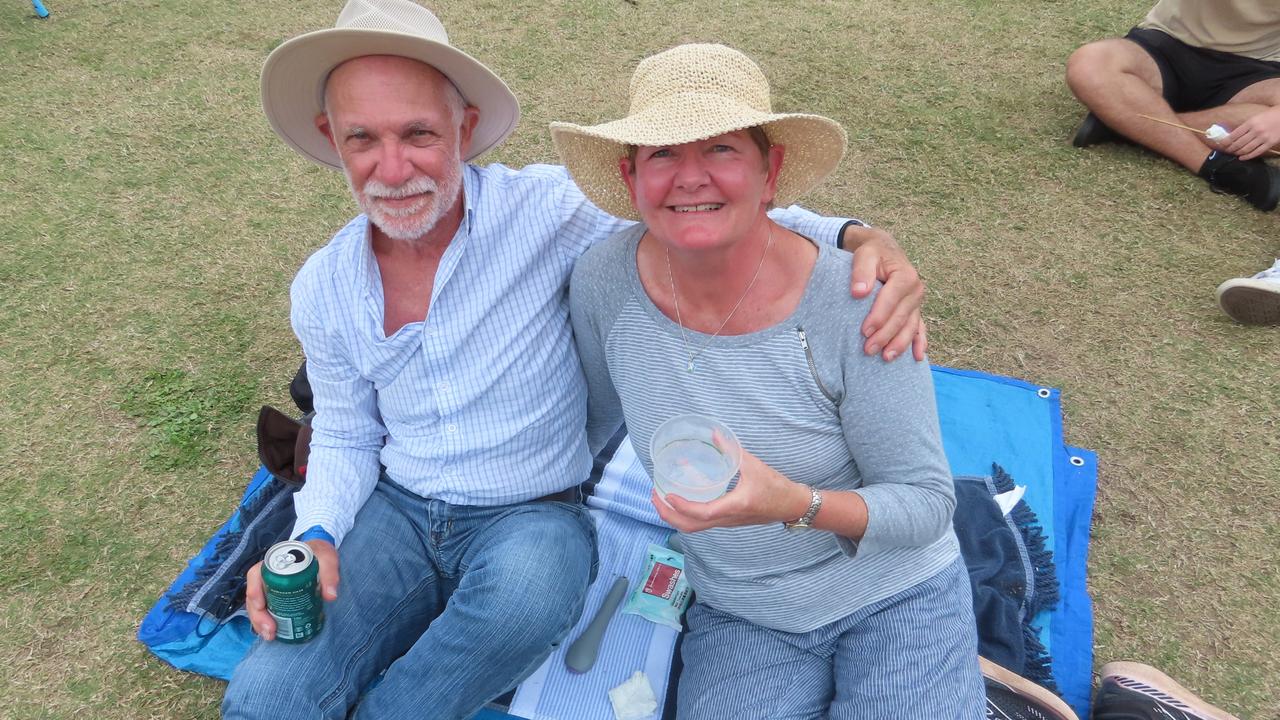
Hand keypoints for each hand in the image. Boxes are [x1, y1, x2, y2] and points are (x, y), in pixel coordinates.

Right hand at [245, 539, 339, 640]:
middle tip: (270, 629)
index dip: (254, 590)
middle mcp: (267, 575)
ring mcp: (269, 587)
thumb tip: (330, 596)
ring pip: (256, 606)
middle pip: (254, 595)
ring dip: (259, 622)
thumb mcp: (327, 558)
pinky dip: (265, 623)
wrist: (321, 555)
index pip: (255, 574)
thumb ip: (330, 574)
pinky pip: (264, 610)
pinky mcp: (275, 597)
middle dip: (257, 615)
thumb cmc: (320, 554)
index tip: (261, 606)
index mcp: (275, 562)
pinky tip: (272, 634)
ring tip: (270, 636)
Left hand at [652, 447, 809, 532]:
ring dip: (674, 516)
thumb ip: (732, 449)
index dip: (681, 506)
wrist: (791, 505)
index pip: (702, 513)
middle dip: (668, 514)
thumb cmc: (776, 487)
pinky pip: (701, 523)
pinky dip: (685, 515)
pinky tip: (680, 500)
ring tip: (661, 499)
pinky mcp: (726, 521)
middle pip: (690, 526)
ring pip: (694, 528)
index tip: (667, 494)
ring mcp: (726, 522)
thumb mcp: (754, 465)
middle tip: (654, 496)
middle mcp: (727, 519)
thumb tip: (714, 433)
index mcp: (734, 505)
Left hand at [842, 225, 927, 361]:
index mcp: (905, 276)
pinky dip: (919, 343)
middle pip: (901, 317)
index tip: (864, 331)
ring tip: (886, 358)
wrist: (883, 251)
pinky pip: (920, 329)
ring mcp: (917, 302)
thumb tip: (859, 292)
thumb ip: (861, 271)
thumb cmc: (872, 254)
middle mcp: (915, 290)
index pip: (891, 300)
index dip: (878, 317)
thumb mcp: (864, 255)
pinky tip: (917, 358)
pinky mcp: (915, 310)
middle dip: (885, 335)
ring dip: (900, 344)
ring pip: (911, 327)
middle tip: (868, 350)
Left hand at [1221, 107, 1279, 160]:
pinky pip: (1256, 152)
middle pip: (1239, 143)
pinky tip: (1241, 158)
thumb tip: (1232, 135)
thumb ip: (1245, 126)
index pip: (1234, 134)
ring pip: (1246, 149)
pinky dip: (1247, 156)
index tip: (1221, 144)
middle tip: (1226, 150)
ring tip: (1233, 153)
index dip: (1226, 141)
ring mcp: (1263, 138)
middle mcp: (1256, 130)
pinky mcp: (1270, 143)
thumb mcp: (1255, 117)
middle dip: (1230, 148)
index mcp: (1251, 122)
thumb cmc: (1269, 115)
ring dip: (1237, 153)